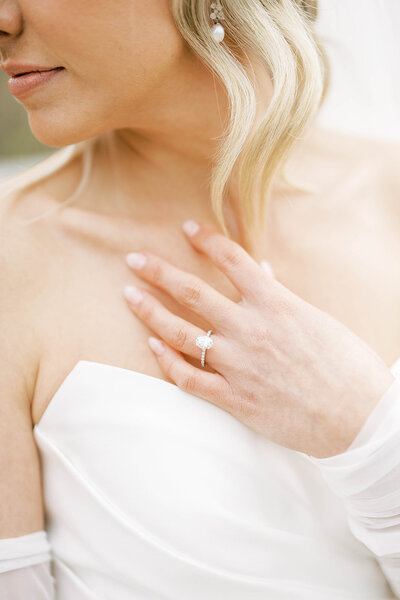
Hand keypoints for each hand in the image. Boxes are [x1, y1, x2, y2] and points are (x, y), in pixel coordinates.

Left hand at [123, 220, 394, 457]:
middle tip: (134, 258)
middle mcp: (251, 330)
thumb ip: (282, 296)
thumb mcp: (317, 320)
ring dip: (151, 312)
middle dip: (159, 272)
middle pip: (193, 292)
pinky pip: (189, 379)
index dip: (206, 240)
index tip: (187, 228)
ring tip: (130, 296)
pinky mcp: (235, 399)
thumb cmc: (346, 366)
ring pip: (182, 333)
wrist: (358, 418)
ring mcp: (239, 365)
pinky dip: (167, 362)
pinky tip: (151, 346)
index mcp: (276, 304)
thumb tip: (264, 272)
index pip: (233, 260)